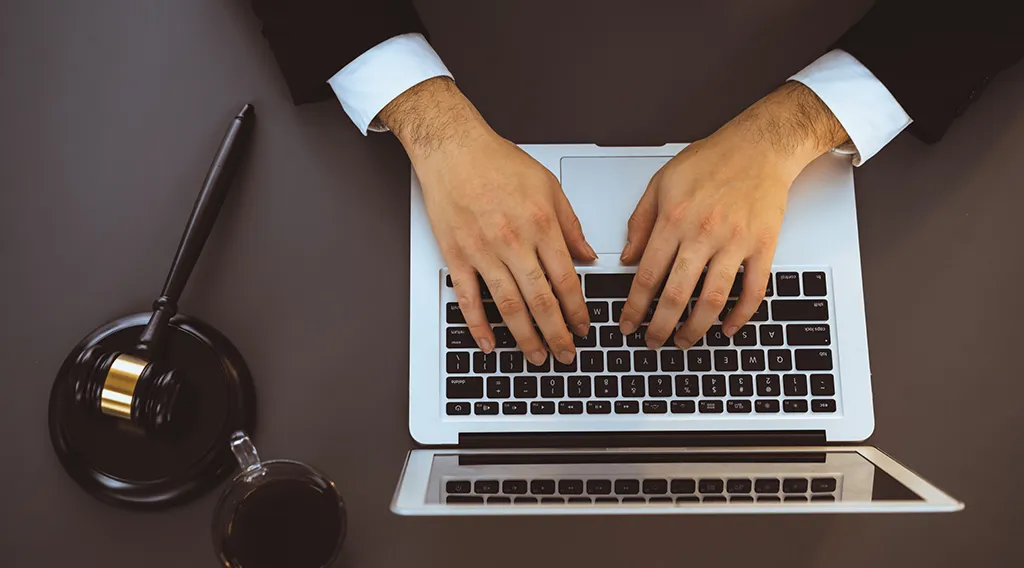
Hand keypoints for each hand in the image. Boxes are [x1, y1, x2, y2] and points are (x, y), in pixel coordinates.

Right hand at [381, 78, 596, 364]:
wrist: (453, 149)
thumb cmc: (498, 162)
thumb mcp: (548, 186)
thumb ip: (570, 225)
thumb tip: (588, 255)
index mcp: (541, 224)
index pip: (566, 280)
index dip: (577, 311)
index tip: (584, 328)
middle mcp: (514, 241)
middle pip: (541, 301)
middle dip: (557, 334)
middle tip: (566, 355)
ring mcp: (483, 252)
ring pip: (508, 306)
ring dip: (525, 337)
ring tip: (536, 356)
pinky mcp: (457, 256)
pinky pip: (469, 299)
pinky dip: (479, 326)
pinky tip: (489, 343)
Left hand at [619, 81, 847, 348]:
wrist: (760, 146)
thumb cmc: (711, 159)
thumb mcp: (661, 183)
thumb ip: (640, 222)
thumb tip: (627, 259)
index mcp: (674, 218)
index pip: (647, 275)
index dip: (634, 307)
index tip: (627, 324)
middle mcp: (703, 233)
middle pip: (677, 294)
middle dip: (660, 326)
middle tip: (652, 342)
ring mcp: (735, 242)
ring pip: (713, 299)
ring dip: (696, 328)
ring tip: (684, 341)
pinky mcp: (763, 246)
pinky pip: (753, 290)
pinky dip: (740, 315)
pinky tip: (727, 327)